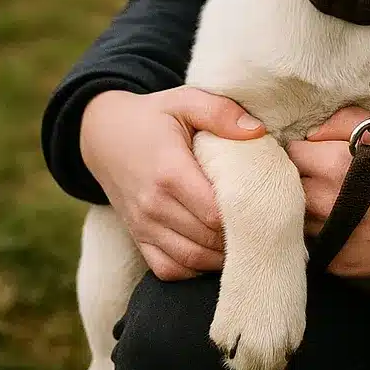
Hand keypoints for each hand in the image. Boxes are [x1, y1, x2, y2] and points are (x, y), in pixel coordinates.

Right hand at [79, 86, 266, 280]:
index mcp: (169, 172)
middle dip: (240, 236)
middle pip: (208, 239)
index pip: (215, 212)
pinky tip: (213, 251)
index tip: (266, 203)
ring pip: (191, 258)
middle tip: (266, 224)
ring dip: (221, 256)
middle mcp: (153, 205)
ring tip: (247, 239)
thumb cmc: (152, 117)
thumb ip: (221, 112)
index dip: (246, 214)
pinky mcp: (138, 238)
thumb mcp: (185, 101)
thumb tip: (258, 131)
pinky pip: (168, 269)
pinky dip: (194, 268)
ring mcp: (143, 226)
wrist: (103, 135)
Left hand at [286, 108, 369, 279]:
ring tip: (331, 200)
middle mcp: (324, 203)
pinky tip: (344, 223)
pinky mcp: (339, 263)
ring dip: (306, 208)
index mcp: (334, 166)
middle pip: (287, 186)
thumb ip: (346, 120)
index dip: (302, 149)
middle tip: (320, 174)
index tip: (314, 151)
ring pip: (296, 218)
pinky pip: (313, 244)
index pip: (290, 153)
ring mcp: (330, 237)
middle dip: (300, 177)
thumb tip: (314, 130)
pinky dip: (321, 233)